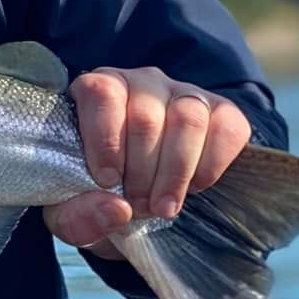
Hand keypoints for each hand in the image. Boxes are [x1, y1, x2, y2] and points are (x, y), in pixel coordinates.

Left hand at [44, 66, 250, 258]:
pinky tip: (192, 187)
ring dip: (176, 172)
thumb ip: (78, 216)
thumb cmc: (98, 196)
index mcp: (96, 90)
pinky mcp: (221, 111)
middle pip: (146, 116)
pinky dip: (211, 165)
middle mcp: (141, 82)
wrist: (141, 198)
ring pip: (187, 119)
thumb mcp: (72, 214)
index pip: (101, 93)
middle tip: (138, 205)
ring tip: (163, 206)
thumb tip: (116, 208)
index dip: (105, 140)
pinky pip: (226, 128)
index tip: (106, 180)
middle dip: (142, 171)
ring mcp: (184, 93)